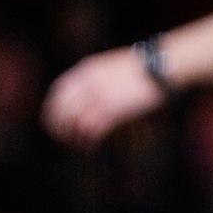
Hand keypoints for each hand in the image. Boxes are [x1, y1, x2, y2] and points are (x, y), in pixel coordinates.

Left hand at [42, 46, 165, 147]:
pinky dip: (88, 141)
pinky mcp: (113, 109)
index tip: (54, 121)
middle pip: (61, 109)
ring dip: (74, 137)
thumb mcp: (109, 67)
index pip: (58, 91)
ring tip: (80, 144)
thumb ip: (93, 80)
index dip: (52, 109)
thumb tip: (81, 100)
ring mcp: (100, 96)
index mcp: (86, 69)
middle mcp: (89, 83)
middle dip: (59, 127)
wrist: (160, 66)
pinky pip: (91, 130)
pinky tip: (92, 146)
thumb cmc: (140, 68)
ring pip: (74, 123)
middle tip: (64, 138)